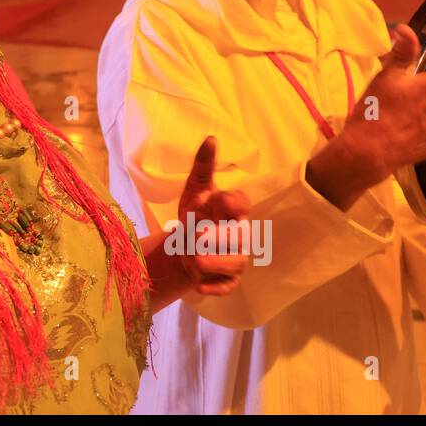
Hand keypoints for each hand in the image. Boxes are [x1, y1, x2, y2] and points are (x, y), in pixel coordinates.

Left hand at [174, 135, 251, 295]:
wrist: (183, 248)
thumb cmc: (195, 216)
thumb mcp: (194, 191)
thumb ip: (202, 166)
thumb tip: (210, 138)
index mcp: (234, 210)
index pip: (241, 202)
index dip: (231, 202)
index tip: (218, 200)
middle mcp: (241, 234)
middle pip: (238, 236)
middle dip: (212, 236)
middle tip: (191, 234)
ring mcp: (237, 259)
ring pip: (235, 263)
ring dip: (209, 262)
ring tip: (190, 257)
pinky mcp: (230, 281)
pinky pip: (227, 287)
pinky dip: (212, 287)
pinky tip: (198, 283)